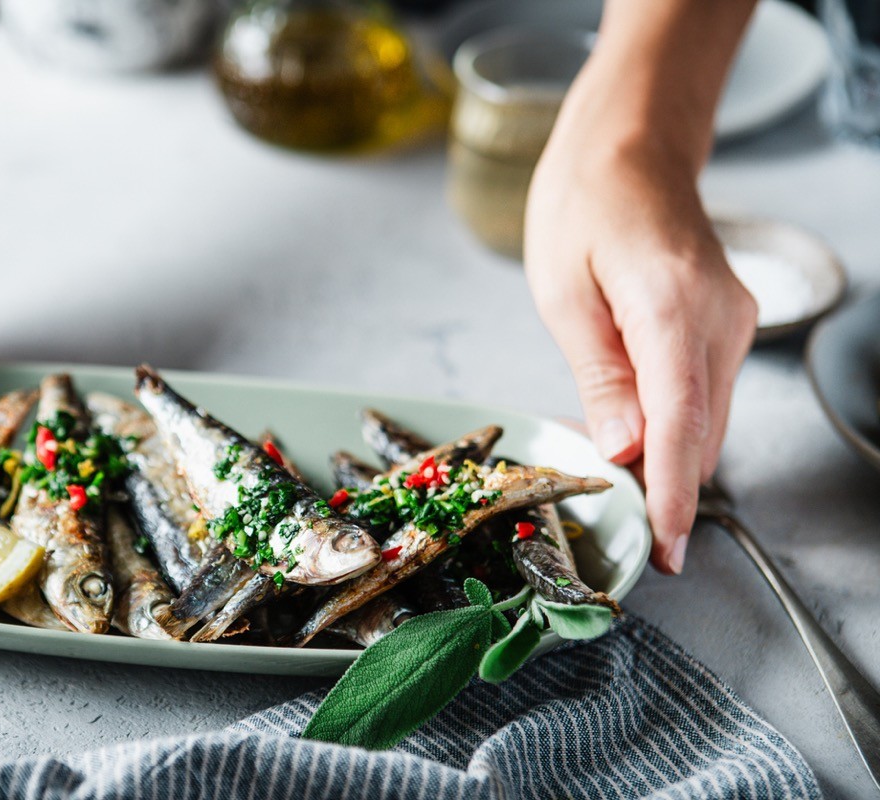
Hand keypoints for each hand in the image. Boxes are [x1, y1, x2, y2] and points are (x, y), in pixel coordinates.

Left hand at [524, 124, 756, 574]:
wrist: (631, 148)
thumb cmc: (582, 208)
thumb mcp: (563, 294)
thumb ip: (599, 377)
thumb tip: (625, 450)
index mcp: (670, 306)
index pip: (681, 420)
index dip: (671, 492)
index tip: (667, 548)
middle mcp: (720, 318)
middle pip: (700, 431)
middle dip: (662, 485)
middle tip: (617, 523)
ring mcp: (733, 320)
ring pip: (706, 418)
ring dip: (665, 456)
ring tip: (613, 477)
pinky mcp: (728, 324)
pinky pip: (703, 393)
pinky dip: (673, 423)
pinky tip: (632, 428)